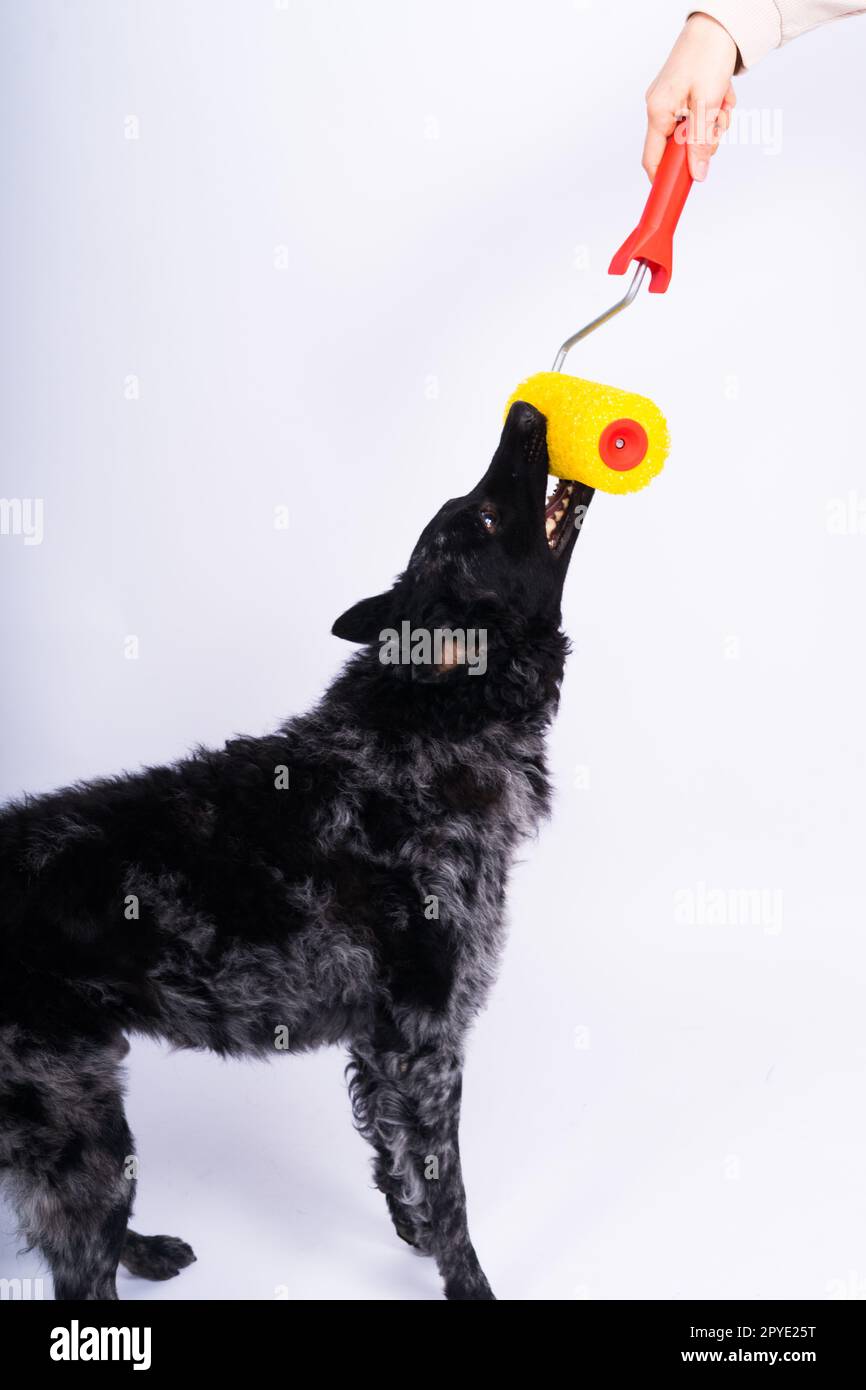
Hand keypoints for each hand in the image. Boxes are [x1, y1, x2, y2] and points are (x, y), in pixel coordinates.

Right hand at [643, 12, 737, 182]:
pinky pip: (699, 116)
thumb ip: (699, 143)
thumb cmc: (708, 56)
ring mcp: (671, 101)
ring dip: (713, 123)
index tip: (680, 188)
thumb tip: (697, 174)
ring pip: (693, 132)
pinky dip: (714, 110)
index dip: (665, 178)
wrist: (717, 25)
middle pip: (679, 147)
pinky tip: (722, 93)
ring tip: (723, 100)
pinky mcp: (683, 95)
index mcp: (658, 111)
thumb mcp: (707, 105)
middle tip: (719, 123)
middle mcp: (660, 108)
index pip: (652, 160)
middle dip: (703, 140)